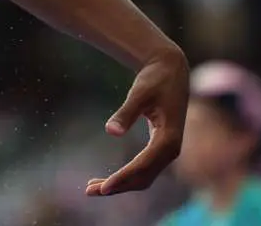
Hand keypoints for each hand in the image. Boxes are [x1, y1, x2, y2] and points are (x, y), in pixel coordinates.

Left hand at [86, 46, 188, 196]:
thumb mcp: (139, 93)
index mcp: (169, 139)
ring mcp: (167, 150)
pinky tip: (108, 178)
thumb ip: (126, 112)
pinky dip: (126, 176)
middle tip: (89, 191)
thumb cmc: (154, 79)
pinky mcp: (161, 146)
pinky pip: (144, 168)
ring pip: (143, 176)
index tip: (104, 188)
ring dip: (120, 184)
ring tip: (91, 188)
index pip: (143, 166)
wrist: (170, 69)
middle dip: (117, 186)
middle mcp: (171, 149)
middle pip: (143, 177)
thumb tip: (110, 131)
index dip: (122, 178)